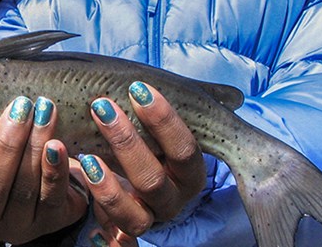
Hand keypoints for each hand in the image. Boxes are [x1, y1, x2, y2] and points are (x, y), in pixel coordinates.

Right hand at [0, 96, 87, 243]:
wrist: (51, 188)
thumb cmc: (12, 160)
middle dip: (7, 145)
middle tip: (21, 107)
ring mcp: (20, 226)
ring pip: (24, 190)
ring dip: (34, 147)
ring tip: (44, 113)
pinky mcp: (51, 224)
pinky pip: (53, 197)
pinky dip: (55, 170)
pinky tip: (58, 145)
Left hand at [82, 81, 205, 241]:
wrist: (122, 166)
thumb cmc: (148, 136)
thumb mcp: (165, 119)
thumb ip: (191, 102)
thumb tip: (234, 98)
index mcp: (189, 173)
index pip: (184, 149)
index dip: (163, 120)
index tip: (138, 89)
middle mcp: (172, 199)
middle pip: (153, 181)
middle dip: (127, 142)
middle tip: (102, 108)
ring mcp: (147, 218)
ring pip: (134, 216)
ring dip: (109, 190)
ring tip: (87, 159)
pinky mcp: (121, 231)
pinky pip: (116, 241)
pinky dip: (103, 227)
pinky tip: (88, 205)